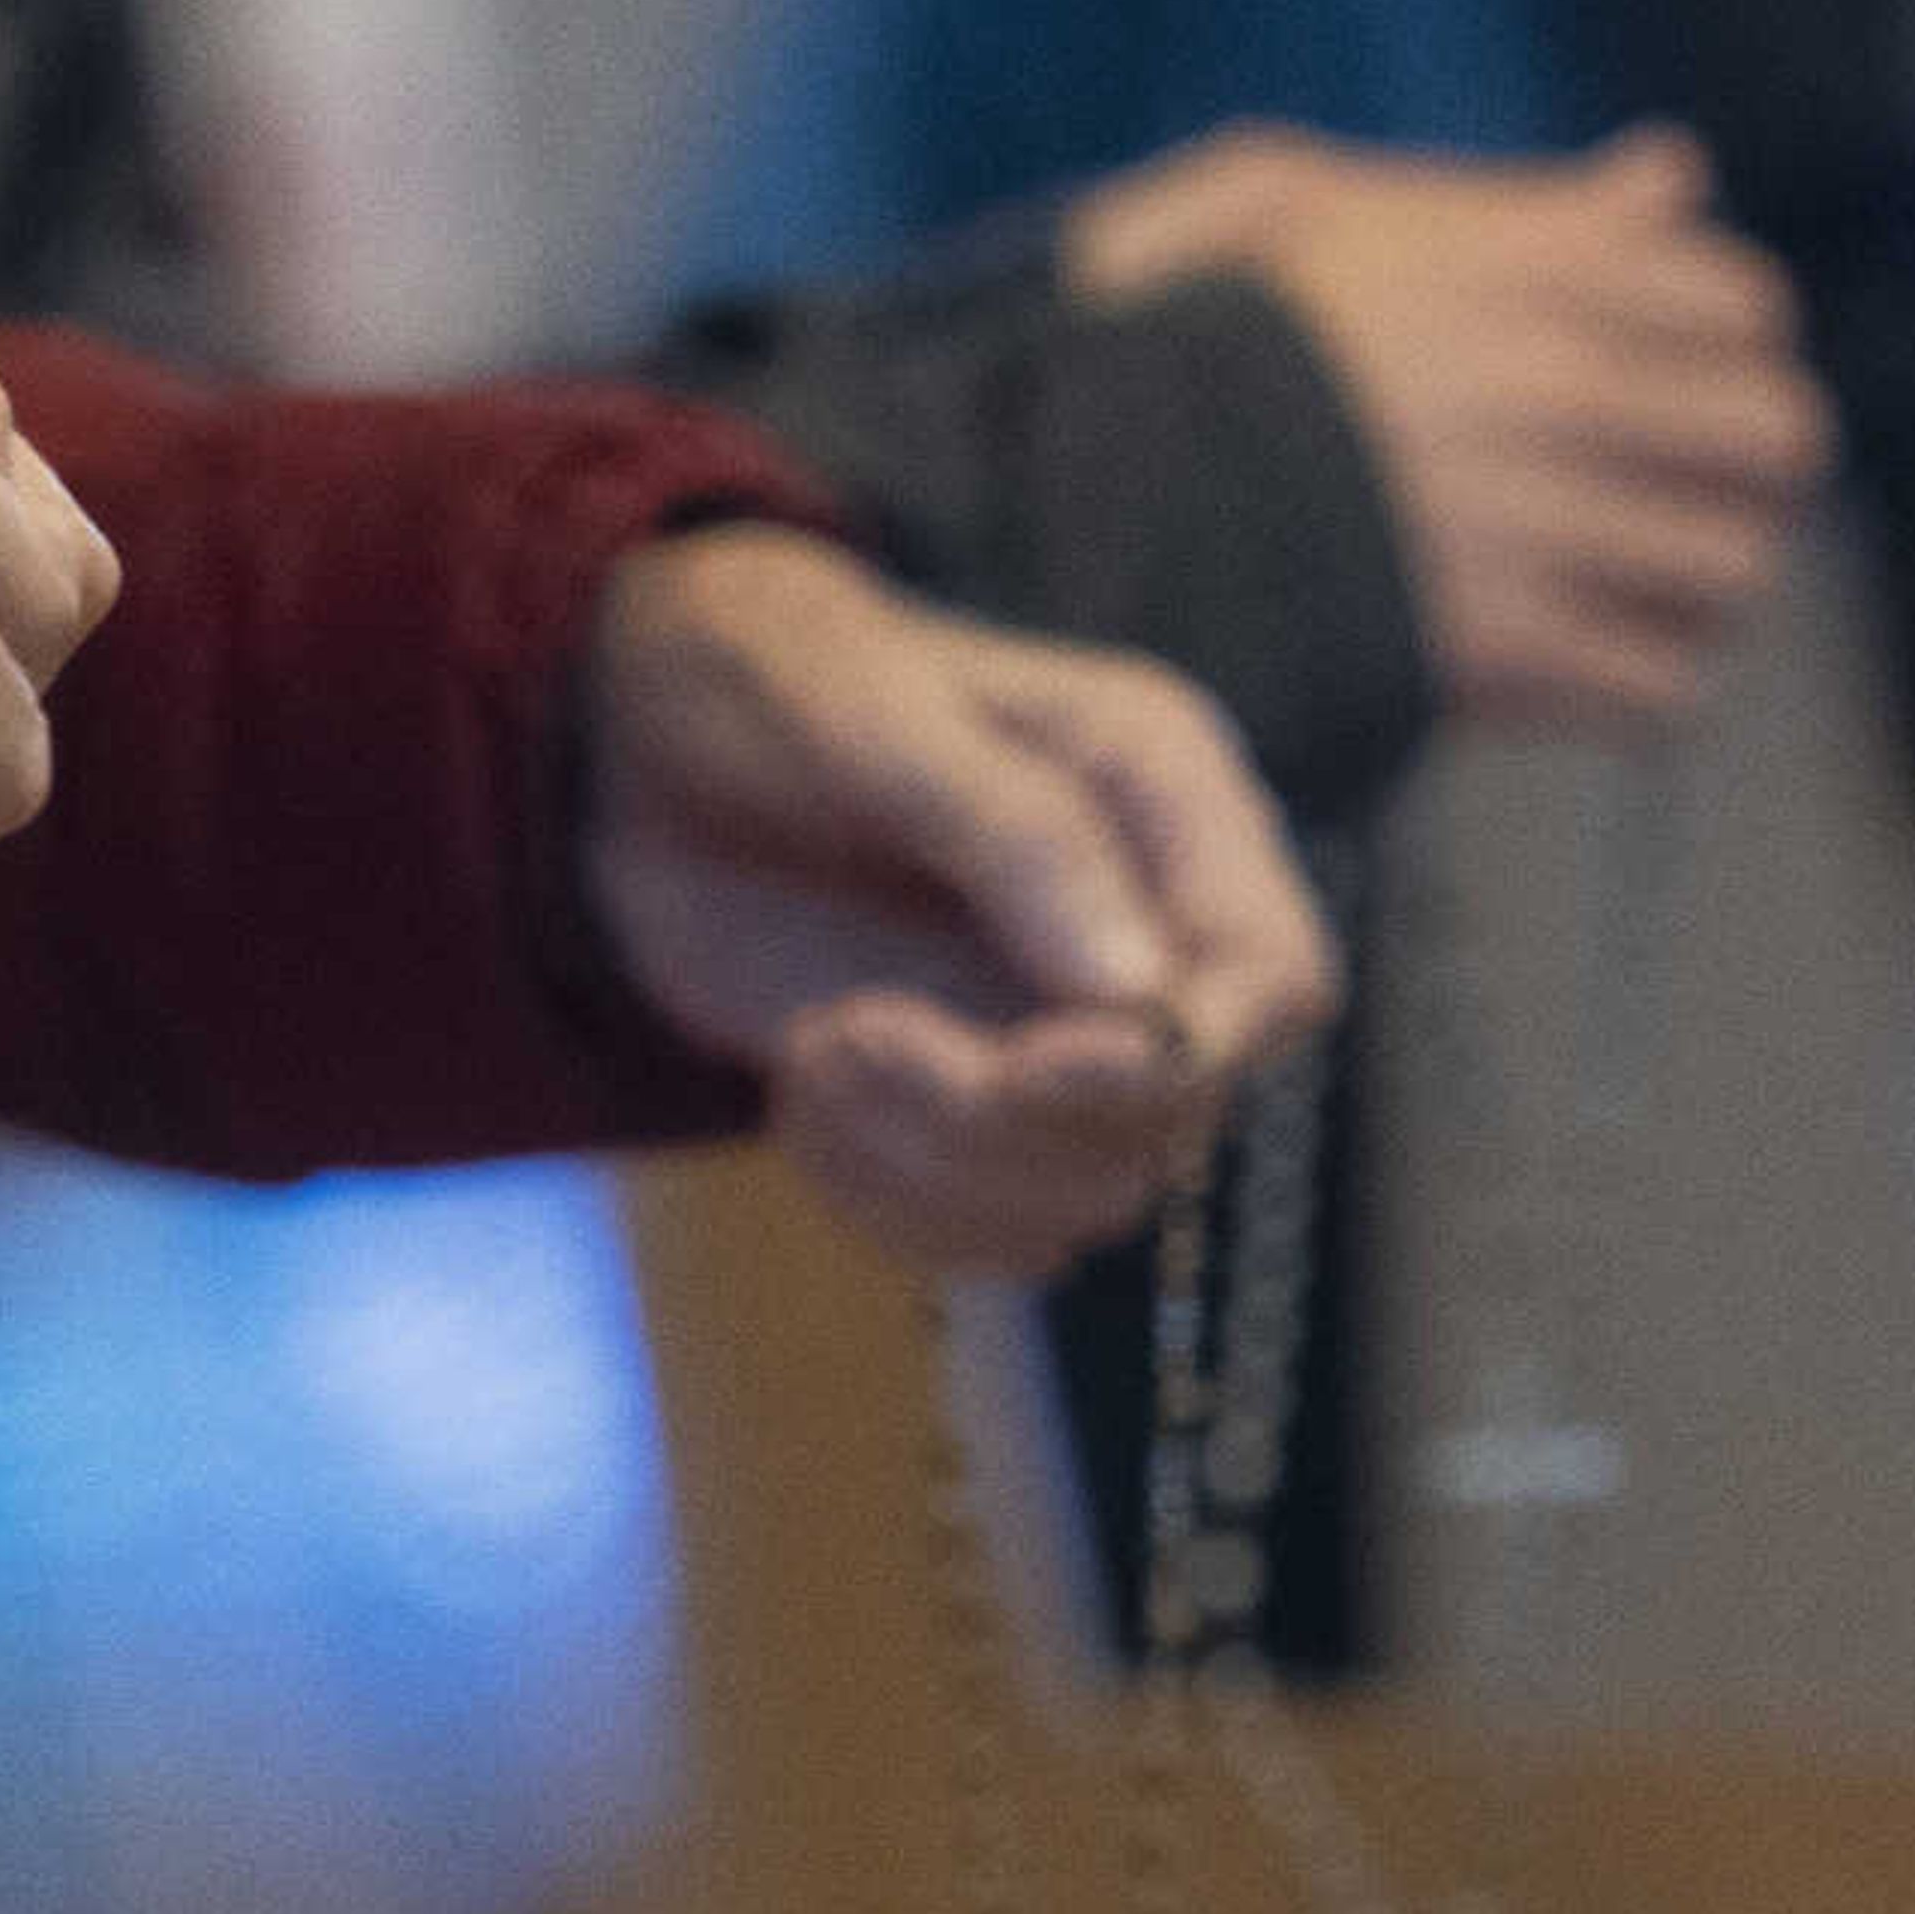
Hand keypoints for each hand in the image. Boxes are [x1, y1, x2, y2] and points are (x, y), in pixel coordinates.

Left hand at [584, 525, 1339, 1276]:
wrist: (642, 739)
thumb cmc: (771, 681)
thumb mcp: (879, 720)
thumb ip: (1019, 838)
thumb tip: (1137, 997)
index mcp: (1165, 798)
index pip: (1272, 982)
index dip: (1172, 1061)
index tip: (1021, 1067)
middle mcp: (1140, 926)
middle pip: (1169, 1120)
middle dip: (997, 1116)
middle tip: (848, 1031)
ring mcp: (1055, 1028)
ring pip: (1076, 1198)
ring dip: (925, 1163)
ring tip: (818, 1045)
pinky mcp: (968, 1106)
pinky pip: (977, 1231)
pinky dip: (878, 1199)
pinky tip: (804, 1098)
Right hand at [1068, 122, 1829, 730]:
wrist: (1113, 507)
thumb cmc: (1228, 367)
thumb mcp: (1361, 230)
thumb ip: (1532, 209)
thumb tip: (1672, 178)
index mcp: (1541, 273)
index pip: (1744, 315)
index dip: (1724, 364)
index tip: (1671, 401)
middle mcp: (1558, 389)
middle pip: (1773, 445)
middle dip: (1737, 485)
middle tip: (1670, 514)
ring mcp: (1535, 524)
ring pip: (1730, 573)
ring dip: (1695, 596)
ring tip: (1626, 603)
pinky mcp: (1500, 650)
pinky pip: (1661, 687)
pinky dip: (1641, 692)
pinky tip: (1586, 678)